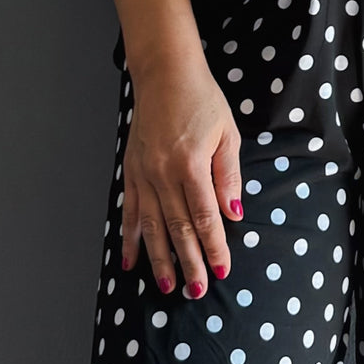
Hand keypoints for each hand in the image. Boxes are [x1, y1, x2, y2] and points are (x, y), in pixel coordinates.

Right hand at [121, 50, 243, 297]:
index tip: (222, 270)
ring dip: (159, 259)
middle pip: (178, 228)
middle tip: (196, 290)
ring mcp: (143, 174)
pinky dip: (130, 238)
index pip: (206, 217)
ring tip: (168, 285)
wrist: (164, 73)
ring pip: (151, 226)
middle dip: (189, 262)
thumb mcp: (227, 134)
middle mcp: (163, 173)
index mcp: (191, 164)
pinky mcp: (131, 171)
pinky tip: (131, 261)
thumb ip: (228, 175)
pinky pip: (129, 211)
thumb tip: (233, 214)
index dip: (214, 247)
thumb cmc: (201, 100)